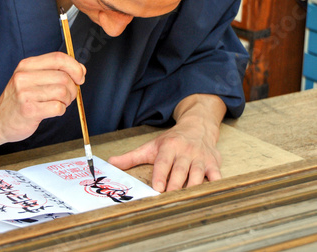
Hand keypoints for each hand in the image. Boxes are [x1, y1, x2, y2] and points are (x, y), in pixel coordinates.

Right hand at [0, 52, 85, 145]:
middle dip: (72, 88)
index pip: (58, 58)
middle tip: (67, 96)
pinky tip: (51, 111)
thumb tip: (81, 70)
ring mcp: (25, 94)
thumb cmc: (19, 100)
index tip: (80, 77)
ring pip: (62, 92)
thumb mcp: (31, 78)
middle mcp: (24, 77)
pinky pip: (58, 108)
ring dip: (67, 100)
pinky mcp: (29, 111)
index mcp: (26, 65)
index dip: (75, 67)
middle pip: (63, 77)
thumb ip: (54, 71)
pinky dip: (60, 110)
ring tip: (59, 103)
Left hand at [108, 94, 225, 192]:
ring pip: (198, 175)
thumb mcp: (150, 146)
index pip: (163, 162)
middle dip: (175, 185)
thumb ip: (131, 157)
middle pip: (180, 171)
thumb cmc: (171, 141)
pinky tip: (212, 193)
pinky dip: (215, 184)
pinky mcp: (213, 164)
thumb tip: (110, 163)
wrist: (198, 126)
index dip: (161, 175)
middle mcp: (185, 151)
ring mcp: (201, 158)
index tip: (157, 188)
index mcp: (169, 147)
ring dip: (193, 187)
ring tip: (187, 200)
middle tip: (169, 199)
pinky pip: (216, 175)